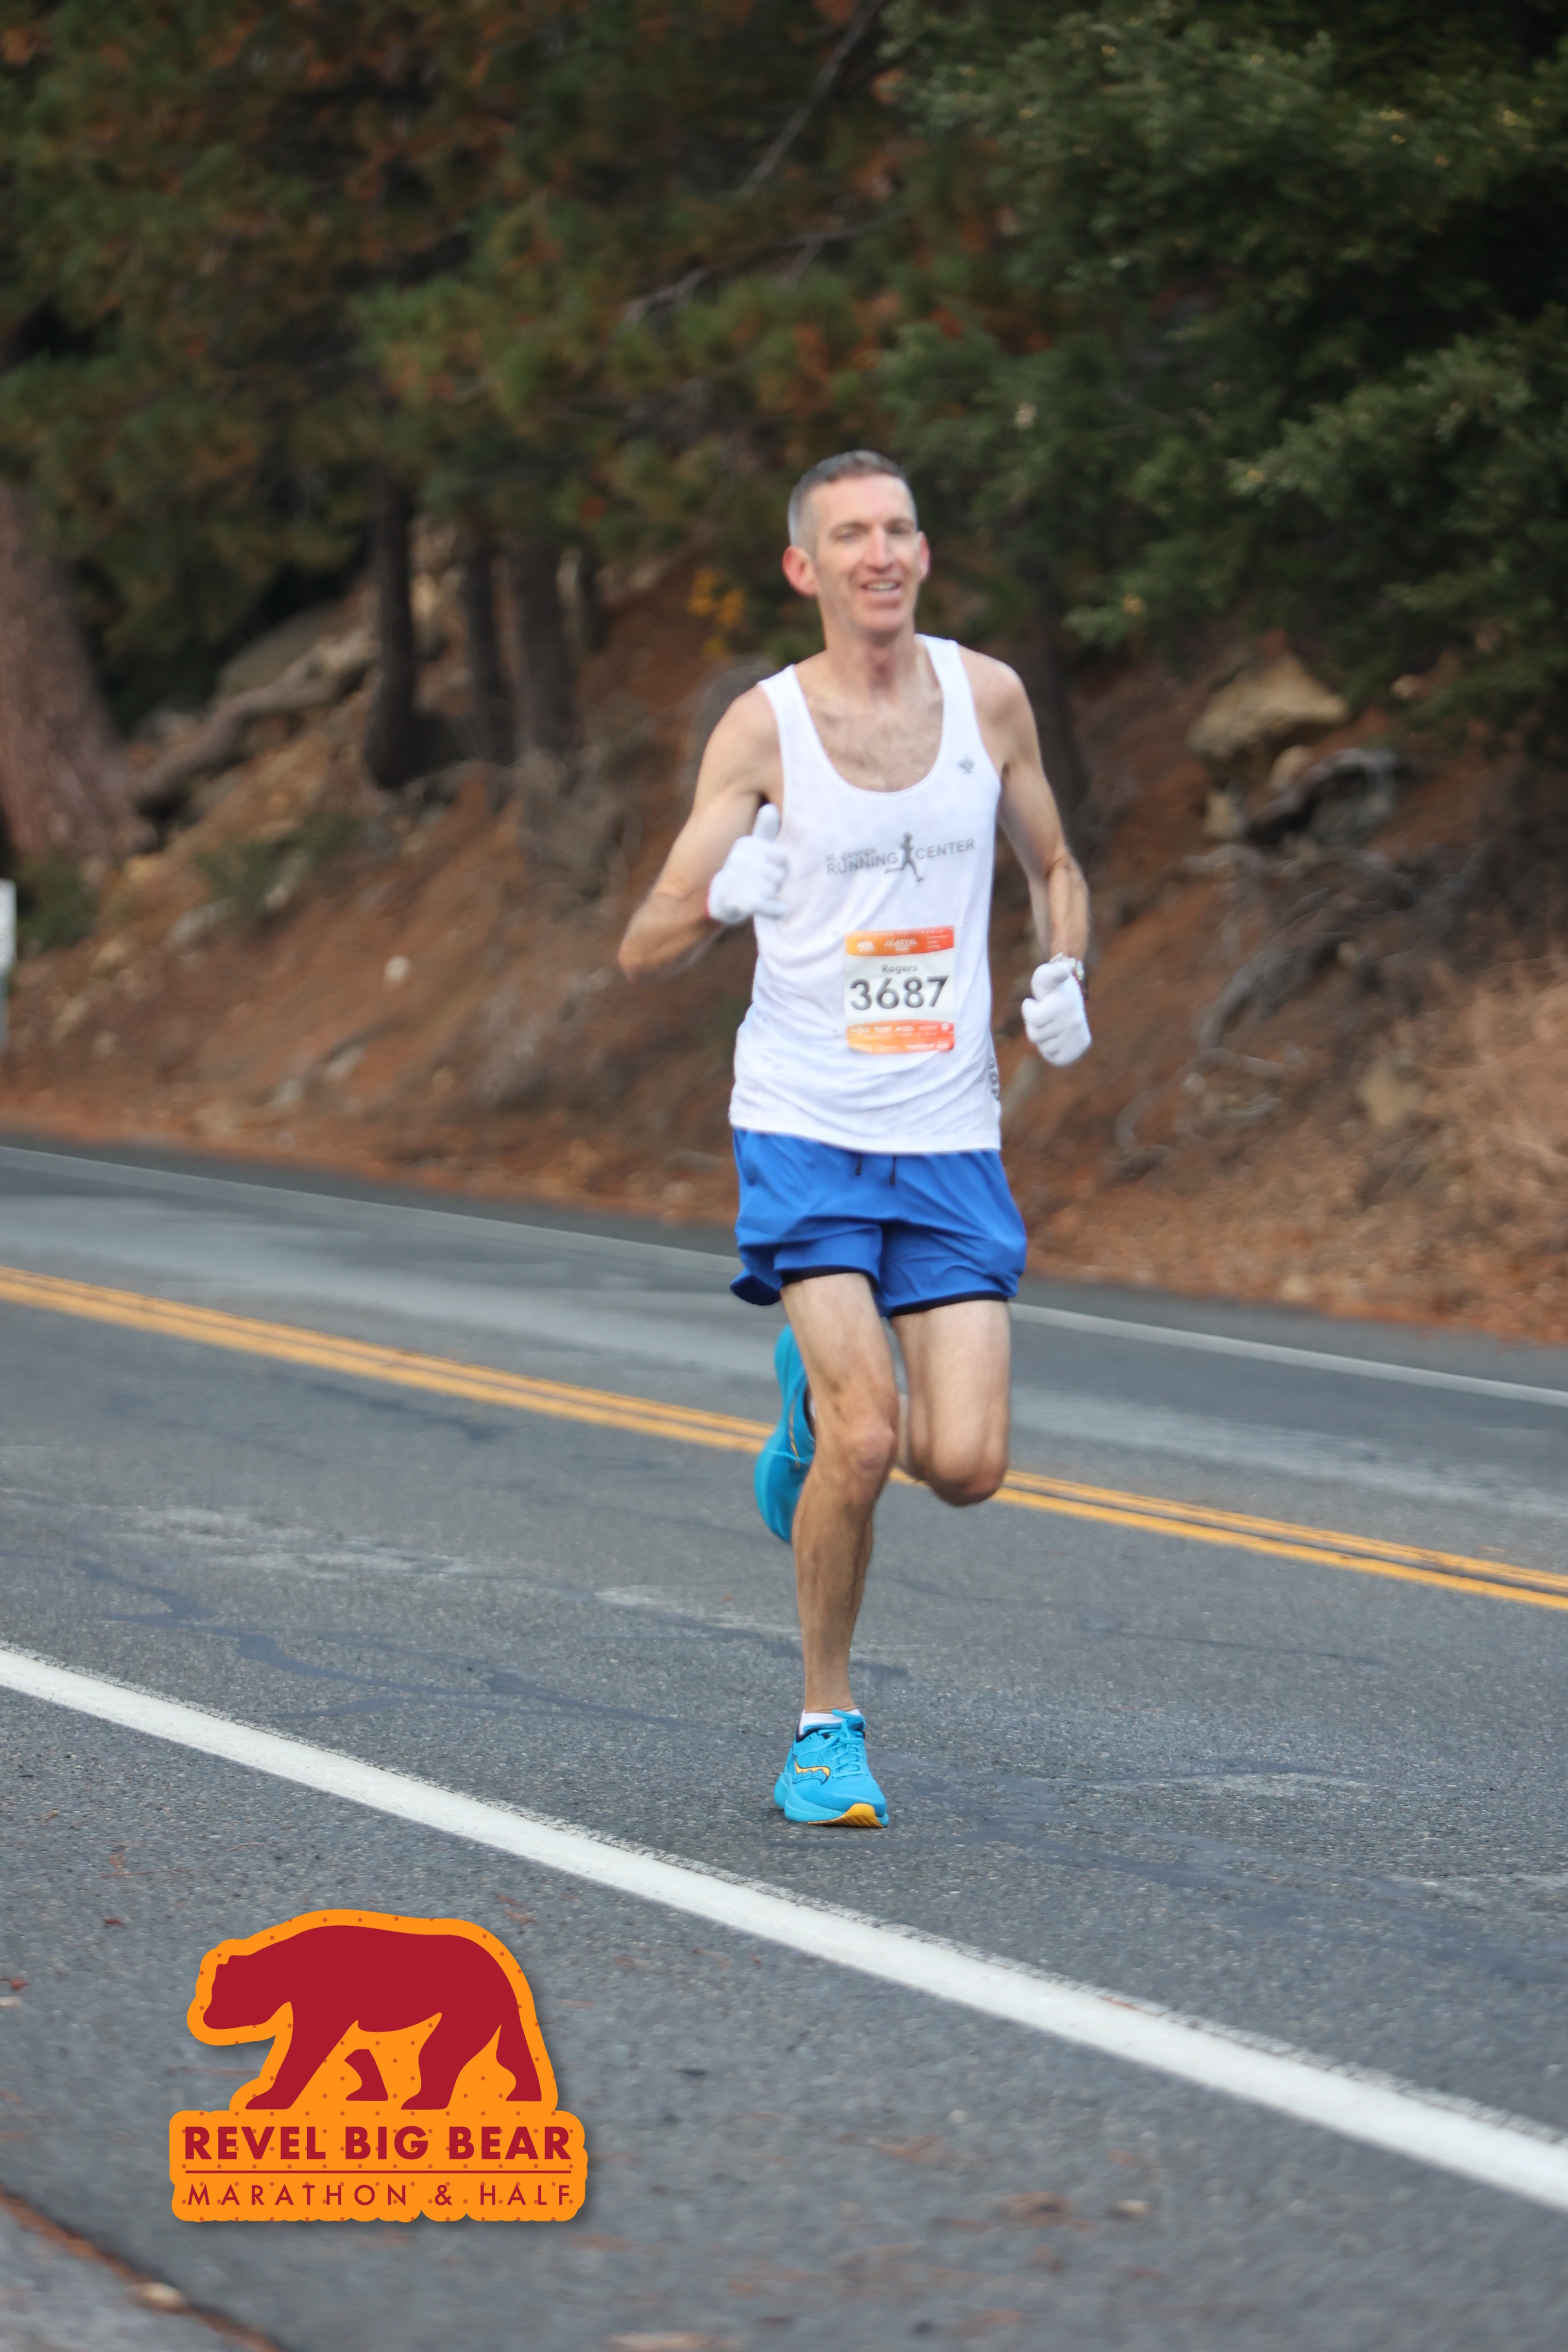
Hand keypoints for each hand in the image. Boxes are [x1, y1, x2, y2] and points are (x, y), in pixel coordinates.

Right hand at [706, 803, 786, 925]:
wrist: (718, 898)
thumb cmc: (743, 870)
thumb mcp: (752, 848)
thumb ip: (764, 829)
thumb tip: (771, 807)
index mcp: (746, 844)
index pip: (782, 856)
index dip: (780, 865)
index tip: (767, 868)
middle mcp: (740, 859)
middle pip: (781, 874)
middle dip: (776, 882)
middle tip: (761, 883)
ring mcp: (739, 880)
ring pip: (775, 889)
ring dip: (771, 895)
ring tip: (758, 893)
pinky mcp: (743, 902)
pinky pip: (773, 907)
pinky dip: (778, 910)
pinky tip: (778, 909)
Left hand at [1022, 957, 1090, 1066]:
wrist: (1072, 997)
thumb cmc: (1051, 987)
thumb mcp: (1046, 975)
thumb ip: (1050, 971)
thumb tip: (1063, 970)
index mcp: (1064, 1005)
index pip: (1034, 1018)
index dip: (1028, 1009)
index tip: (1033, 1002)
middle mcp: (1074, 1022)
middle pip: (1036, 1035)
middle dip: (1034, 1025)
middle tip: (1043, 1014)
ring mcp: (1077, 1038)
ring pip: (1044, 1047)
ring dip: (1043, 1037)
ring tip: (1051, 1024)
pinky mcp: (1078, 1050)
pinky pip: (1053, 1057)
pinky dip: (1050, 1050)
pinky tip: (1056, 1037)